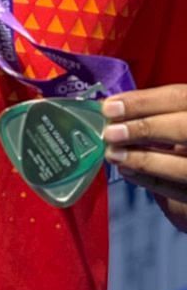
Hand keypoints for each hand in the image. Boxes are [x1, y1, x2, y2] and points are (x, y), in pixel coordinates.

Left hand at [103, 86, 186, 231]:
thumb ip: (150, 111)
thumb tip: (110, 108)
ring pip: (183, 167)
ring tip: (113, 154)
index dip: (144, 101)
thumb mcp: (173, 117)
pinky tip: (126, 170)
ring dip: (143, 160)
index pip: (179, 97)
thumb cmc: (178, 135)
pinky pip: (178, 191)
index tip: (110, 107)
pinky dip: (150, 180)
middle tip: (111, 133)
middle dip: (145, 129)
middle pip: (184, 129)